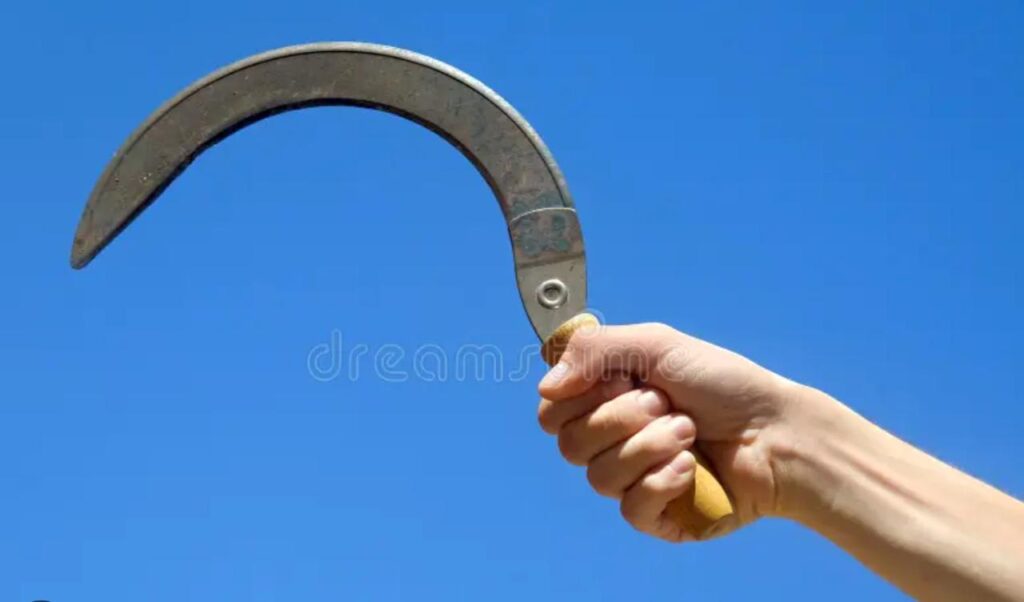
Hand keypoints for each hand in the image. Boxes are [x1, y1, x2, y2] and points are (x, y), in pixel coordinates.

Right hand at [537, 322, 815, 541]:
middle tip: (665, 403)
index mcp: (605, 399)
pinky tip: (691, 468)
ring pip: (598, 475)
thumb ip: (594, 350)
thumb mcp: (656, 344)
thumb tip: (546, 387)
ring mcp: (631, 479)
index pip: (551, 409)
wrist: (777, 431)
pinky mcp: (655, 515)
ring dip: (649, 445)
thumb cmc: (723, 383)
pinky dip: (662, 482)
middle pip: (567, 443)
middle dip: (621, 417)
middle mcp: (611, 439)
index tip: (623, 379)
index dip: (579, 396)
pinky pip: (630, 507)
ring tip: (690, 431)